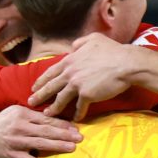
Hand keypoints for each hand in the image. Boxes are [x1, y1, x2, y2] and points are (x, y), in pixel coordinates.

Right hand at [0, 105, 82, 157]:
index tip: (76, 128)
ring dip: (58, 146)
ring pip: (41, 144)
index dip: (62, 124)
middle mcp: (20, 127)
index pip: (46, 119)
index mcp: (22, 114)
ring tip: (72, 148)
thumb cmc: (3, 124)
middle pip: (46, 131)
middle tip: (80, 138)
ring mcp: (17, 142)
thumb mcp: (15, 113)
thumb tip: (55, 116)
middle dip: (64, 134)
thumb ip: (33, 114)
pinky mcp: (13, 155)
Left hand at [29, 34, 143, 114]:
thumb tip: (73, 48)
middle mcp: (70, 72)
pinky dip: (77, 113)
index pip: (51, 71)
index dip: (42, 80)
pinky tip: (75, 119)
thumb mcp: (93, 39)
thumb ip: (79, 43)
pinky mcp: (87, 95)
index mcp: (70, 60)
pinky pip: (79, 106)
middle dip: (39, 95)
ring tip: (47, 114)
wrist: (126, 64)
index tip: (34, 86)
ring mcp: (77, 84)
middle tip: (31, 102)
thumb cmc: (113, 50)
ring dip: (54, 107)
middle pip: (51, 86)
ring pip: (61, 98)